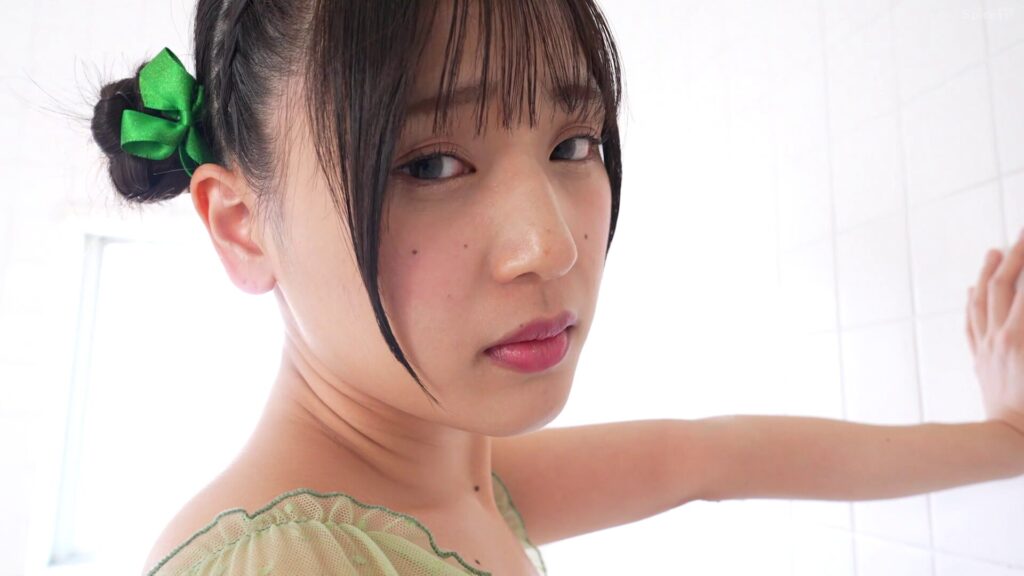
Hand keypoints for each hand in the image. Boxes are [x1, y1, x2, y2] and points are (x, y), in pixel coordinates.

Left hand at [967, 230, 1023, 437]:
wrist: (1013, 442)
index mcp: (1023, 336)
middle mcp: (1001, 336)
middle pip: (1005, 285)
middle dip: (1017, 255)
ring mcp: (988, 347)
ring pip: (983, 300)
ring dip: (990, 272)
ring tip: (995, 251)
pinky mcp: (981, 360)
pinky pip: (972, 324)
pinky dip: (974, 302)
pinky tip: (974, 289)